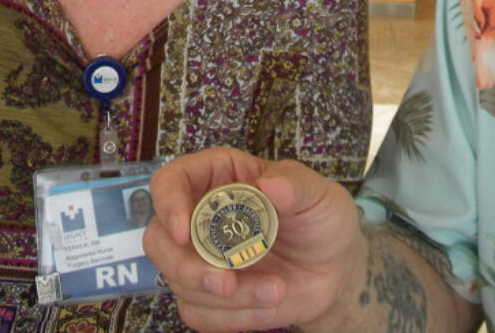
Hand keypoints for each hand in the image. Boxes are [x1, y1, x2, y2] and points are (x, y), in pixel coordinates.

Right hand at [145, 148, 366, 332]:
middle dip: (188, 268)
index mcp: (221, 177)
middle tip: (227, 283)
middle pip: (158, 239)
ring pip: (179, 282)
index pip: (172, 180)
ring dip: (227, 298)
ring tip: (276, 292)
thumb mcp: (320, 195)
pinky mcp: (208, 296)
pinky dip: (234, 318)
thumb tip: (269, 184)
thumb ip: (296, 186)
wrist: (336, 270)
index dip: (168, 203)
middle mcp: (201, 216)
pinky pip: (198, 313)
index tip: (183, 231)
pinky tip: (268, 306)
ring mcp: (201, 258)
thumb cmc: (322, 220)